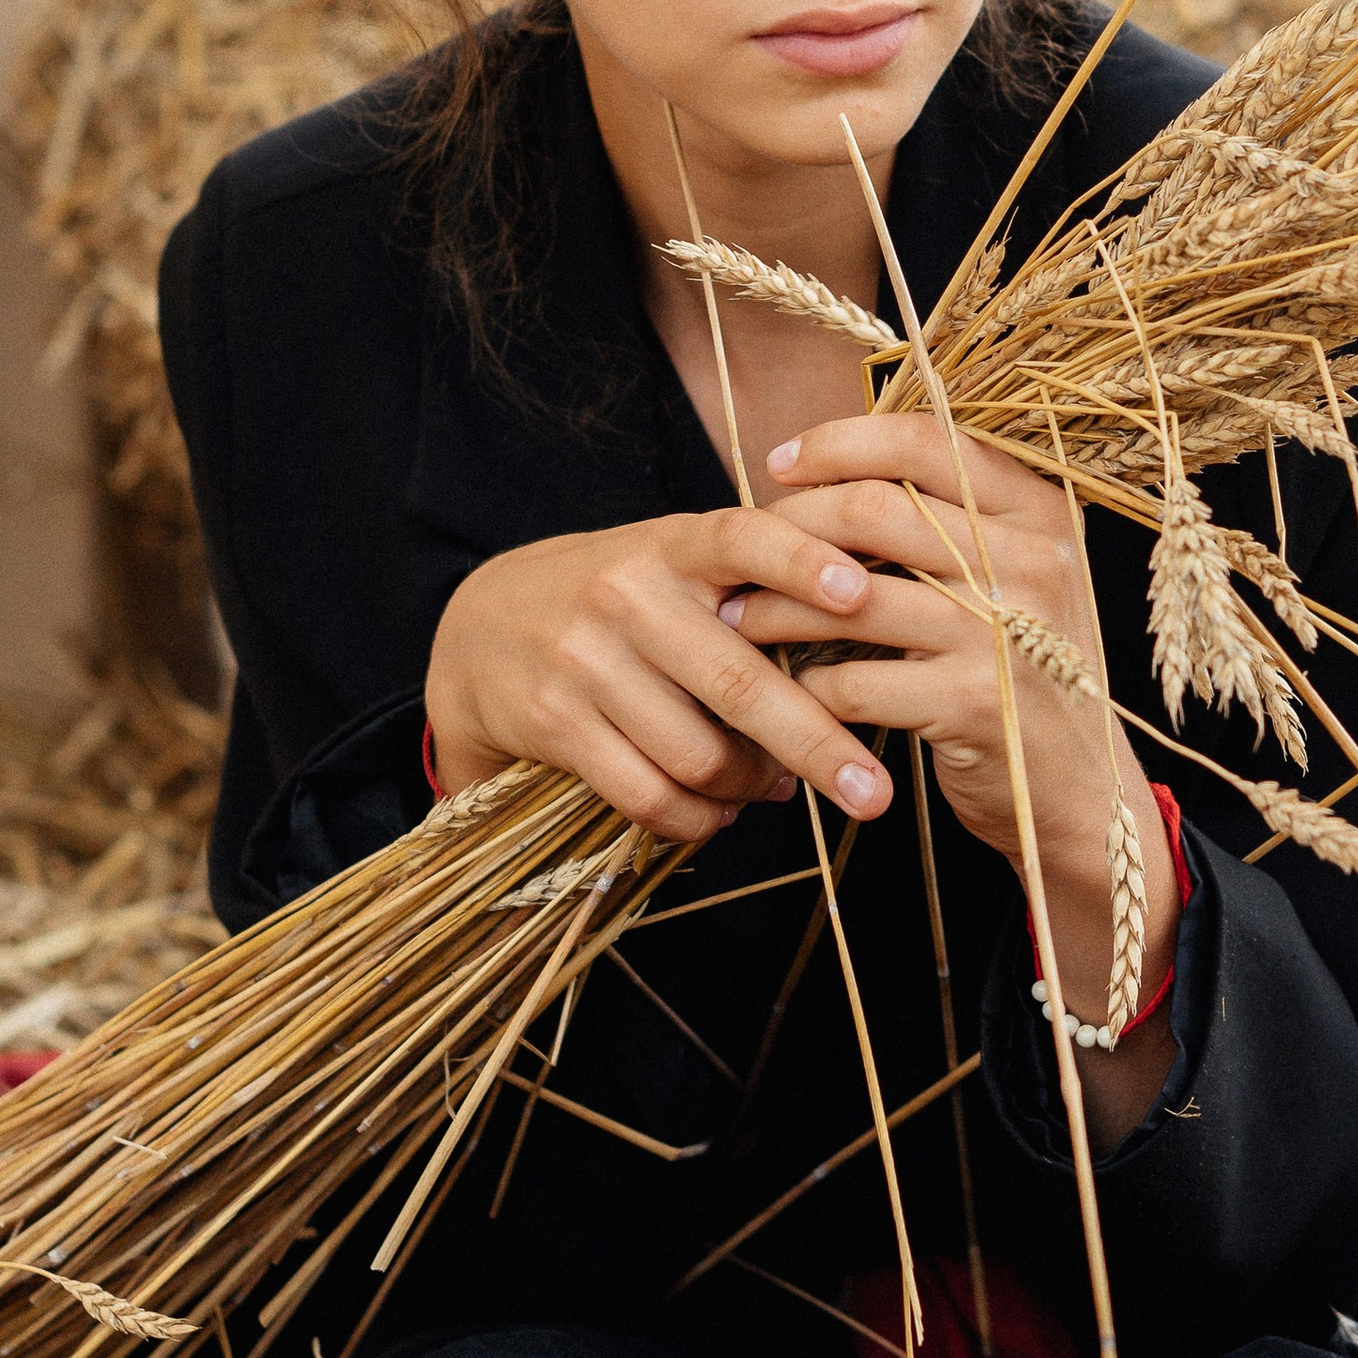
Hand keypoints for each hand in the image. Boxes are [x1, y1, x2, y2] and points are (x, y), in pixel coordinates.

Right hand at [425, 511, 900, 844]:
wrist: (482, 626)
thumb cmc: (617, 595)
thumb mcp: (673, 560)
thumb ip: (753, 581)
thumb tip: (868, 629)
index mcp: (671, 546)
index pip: (743, 538)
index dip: (803, 562)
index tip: (860, 593)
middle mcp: (627, 596)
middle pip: (738, 684)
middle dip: (817, 745)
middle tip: (874, 793)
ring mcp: (586, 662)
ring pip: (698, 755)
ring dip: (751, 789)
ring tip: (775, 788)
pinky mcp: (556, 723)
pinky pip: (649, 795)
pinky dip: (698, 819)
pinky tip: (720, 813)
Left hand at [731, 415, 1179, 1089]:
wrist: (1082, 794)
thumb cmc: (1025, 673)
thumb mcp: (1016, 581)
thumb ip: (949, 523)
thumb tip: (829, 472)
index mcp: (1039, 511)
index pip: (923, 440)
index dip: (837, 444)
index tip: (777, 466)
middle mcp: (1032, 560)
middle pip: (875, 510)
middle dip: (788, 528)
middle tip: (737, 555)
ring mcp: (1006, 633)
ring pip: (851, 596)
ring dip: (775, 608)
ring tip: (734, 617)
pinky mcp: (975, 704)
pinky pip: (854, 681)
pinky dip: (807, 686)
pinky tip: (789, 692)